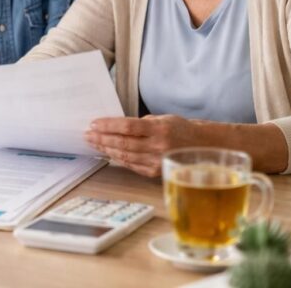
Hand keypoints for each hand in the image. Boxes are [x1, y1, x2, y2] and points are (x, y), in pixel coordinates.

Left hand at [84, 115, 207, 176]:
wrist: (203, 147)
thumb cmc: (181, 129)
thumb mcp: (163, 118)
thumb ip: (141, 123)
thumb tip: (116, 126)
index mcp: (160, 129)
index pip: (127, 127)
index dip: (108, 126)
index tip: (93, 124)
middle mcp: (158, 146)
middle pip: (123, 143)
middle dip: (102, 138)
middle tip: (87, 135)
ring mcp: (157, 161)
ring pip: (125, 156)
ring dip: (106, 149)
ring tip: (94, 143)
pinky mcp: (155, 172)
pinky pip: (132, 165)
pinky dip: (118, 159)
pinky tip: (108, 153)